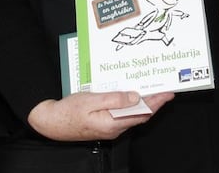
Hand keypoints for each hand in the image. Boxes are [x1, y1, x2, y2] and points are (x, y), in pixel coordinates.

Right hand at [27, 91, 174, 141]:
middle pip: (140, 115)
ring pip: (132, 114)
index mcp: (113, 123)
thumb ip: (114, 99)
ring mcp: (109, 127)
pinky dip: (130, 104)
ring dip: (143, 103)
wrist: (50, 122)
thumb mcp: (91, 101)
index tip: (168, 93)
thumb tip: (134, 97)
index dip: (157, 102)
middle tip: (165, 90)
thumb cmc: (68, 112)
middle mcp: (114, 128)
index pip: (142, 113)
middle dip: (154, 102)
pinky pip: (122, 114)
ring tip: (152, 90)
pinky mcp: (103, 123)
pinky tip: (131, 95)